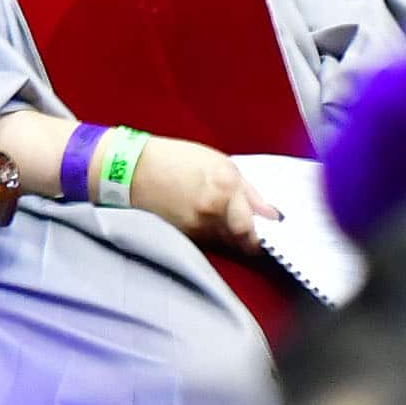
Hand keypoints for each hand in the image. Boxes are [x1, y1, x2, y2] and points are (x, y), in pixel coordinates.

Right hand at [127, 137, 267, 250]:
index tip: (269, 237)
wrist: (134, 169)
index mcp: (227, 186)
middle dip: (250, 241)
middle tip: (255, 237)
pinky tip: (212, 226)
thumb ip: (248, 191)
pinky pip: (207, 243)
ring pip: (224, 244)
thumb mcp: (221, 164)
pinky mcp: (181, 234)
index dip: (262, 236)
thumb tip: (270, 214)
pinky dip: (215, 239)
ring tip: (230, 226)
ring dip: (233, 240)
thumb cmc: (179, 160)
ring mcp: (194, 224)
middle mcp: (213, 208)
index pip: (251, 226)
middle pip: (240, 239)